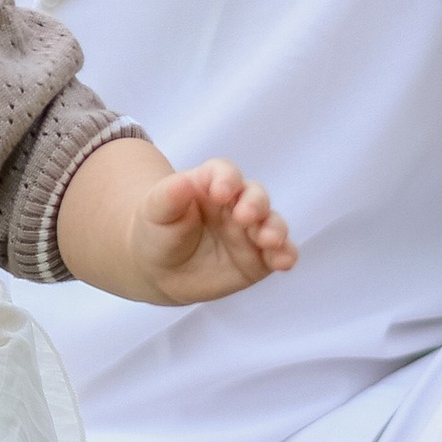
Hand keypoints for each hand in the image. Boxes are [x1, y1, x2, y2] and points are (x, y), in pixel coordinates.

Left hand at [122, 158, 295, 305]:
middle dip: (255, 204)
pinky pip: (279, 254)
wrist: (158, 269)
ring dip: (275, 229)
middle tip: (244, 217)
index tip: (220, 192)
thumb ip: (171, 194)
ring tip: (269, 240)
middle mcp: (236, 205)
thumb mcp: (156, 211)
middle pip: (255, 196)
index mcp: (211, 185)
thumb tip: (186, 179)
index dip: (226, 179)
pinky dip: (286, 255)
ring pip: (272, 224)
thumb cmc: (158, 230)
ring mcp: (250, 232)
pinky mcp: (259, 259)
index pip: (225, 173)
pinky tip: (285, 262)